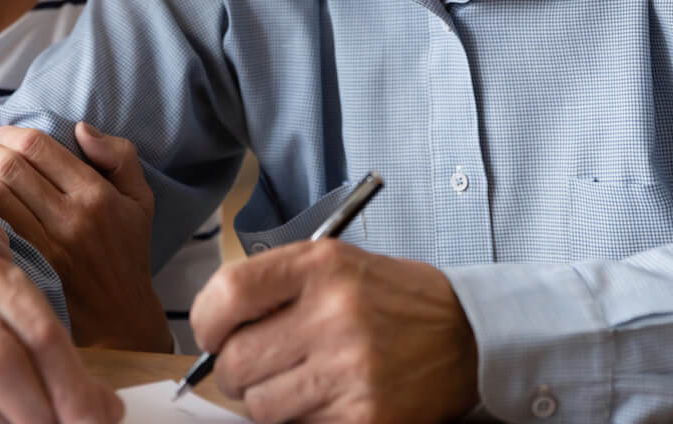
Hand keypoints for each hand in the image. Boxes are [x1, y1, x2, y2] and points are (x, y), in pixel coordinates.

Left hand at [0, 122, 170, 350]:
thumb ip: (119, 155)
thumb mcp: (140, 199)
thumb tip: (80, 129)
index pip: (39, 147)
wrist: (120, 318)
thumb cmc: (127, 252)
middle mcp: (71, 218)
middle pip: (11, 167)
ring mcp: (46, 246)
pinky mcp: (28, 268)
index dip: (9, 133)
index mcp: (96, 194)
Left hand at [191, 239, 479, 423]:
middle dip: (234, 371)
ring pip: (262, 406)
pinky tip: (327, 399)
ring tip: (298, 382)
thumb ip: (274, 286)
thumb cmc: (391, 299)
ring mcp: (352, 370)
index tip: (212, 334)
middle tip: (254, 367)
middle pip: (236, 362)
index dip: (206, 322)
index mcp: (322, 267)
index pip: (228, 294)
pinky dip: (303, 420)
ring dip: (268, 401)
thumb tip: (213, 330)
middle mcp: (335, 314)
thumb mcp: (336, 264)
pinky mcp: (368, 416)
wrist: (467, 334)